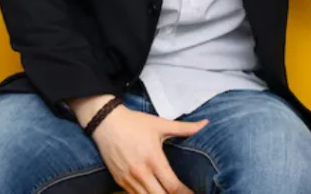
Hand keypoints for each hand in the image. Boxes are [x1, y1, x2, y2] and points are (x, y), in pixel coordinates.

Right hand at [91, 102, 206, 193]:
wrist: (105, 123)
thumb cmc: (135, 123)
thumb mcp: (160, 124)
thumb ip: (184, 128)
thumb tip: (205, 124)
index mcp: (153, 159)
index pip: (172, 186)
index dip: (185, 193)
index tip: (193, 193)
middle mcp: (141, 173)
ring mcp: (128, 179)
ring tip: (168, 193)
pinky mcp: (119, 181)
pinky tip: (153, 192)